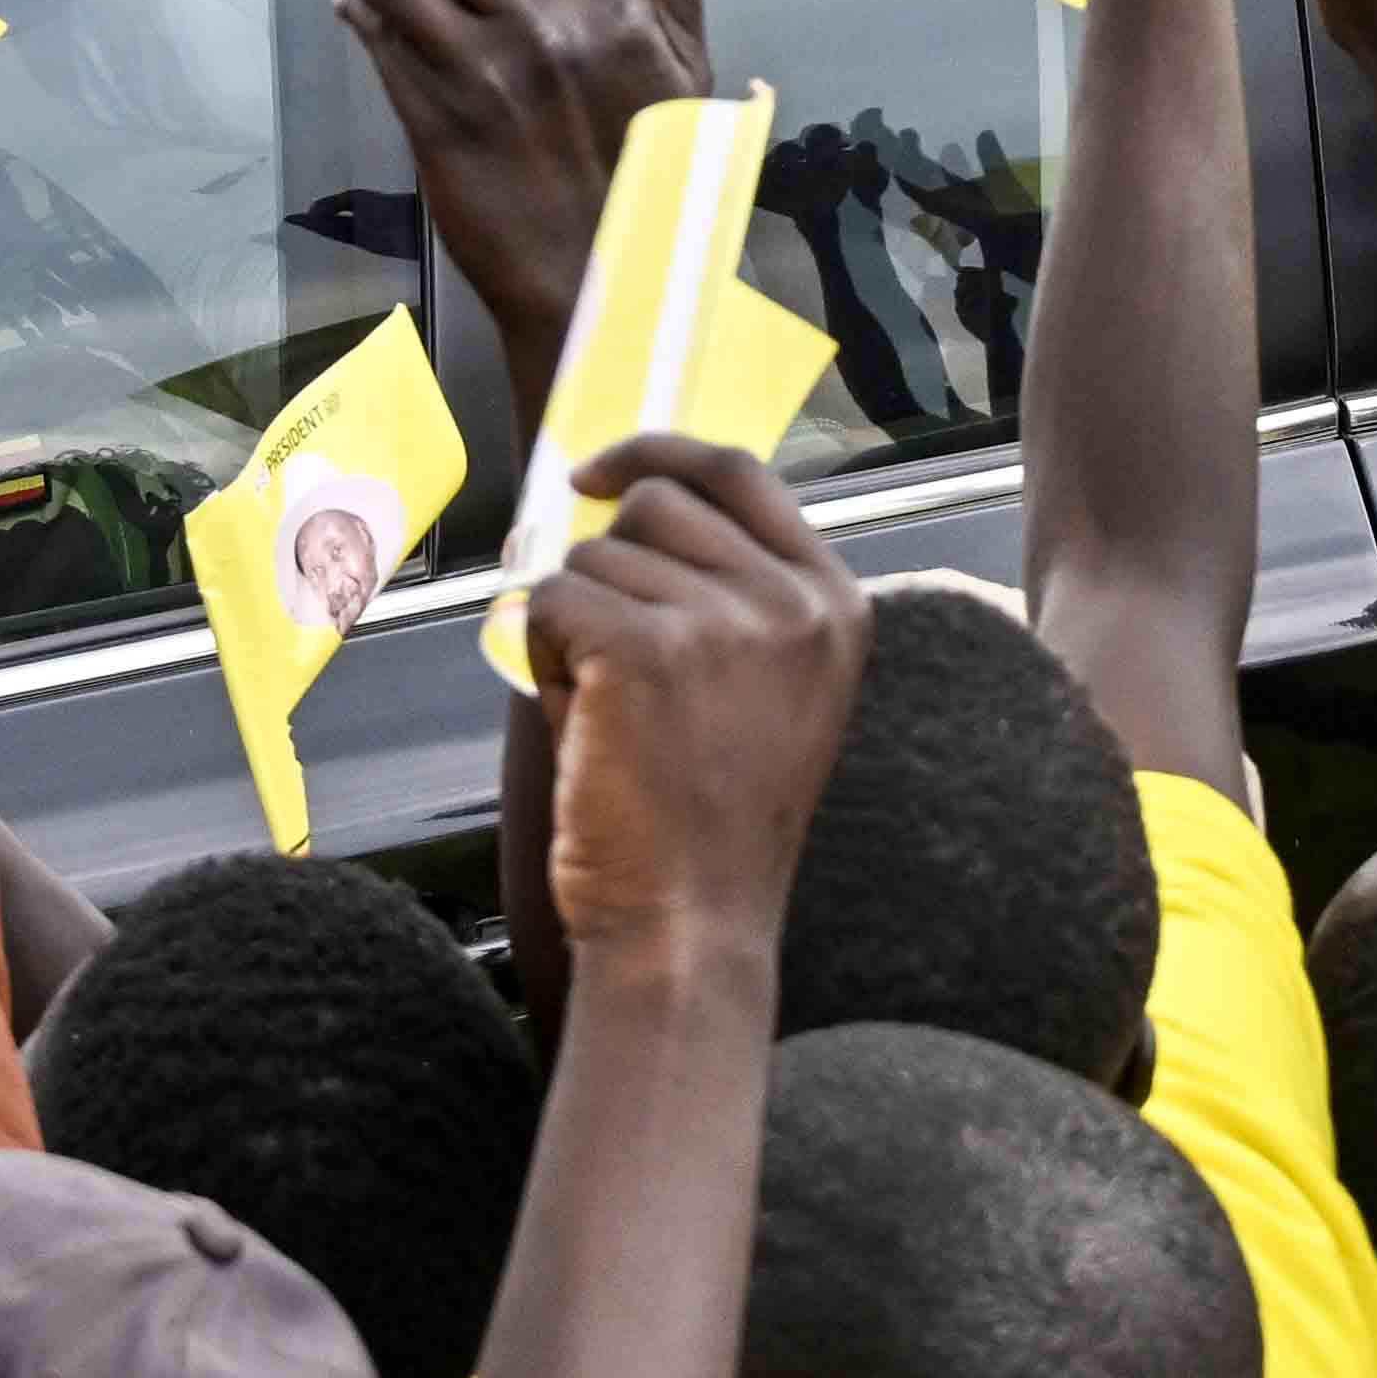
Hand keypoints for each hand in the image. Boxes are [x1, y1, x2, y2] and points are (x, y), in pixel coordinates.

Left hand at [511, 437, 870, 978]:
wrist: (690, 924)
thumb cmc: (708, 819)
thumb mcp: (766, 687)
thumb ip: (727, 591)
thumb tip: (620, 498)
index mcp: (835, 604)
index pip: (738, 471)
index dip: (657, 453)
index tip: (598, 474)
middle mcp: (794, 602)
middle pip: (655, 505)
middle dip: (607, 569)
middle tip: (611, 663)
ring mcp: (725, 621)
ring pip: (592, 557)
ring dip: (574, 625)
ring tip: (610, 715)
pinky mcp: (647, 648)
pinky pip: (551, 598)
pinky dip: (541, 654)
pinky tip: (581, 722)